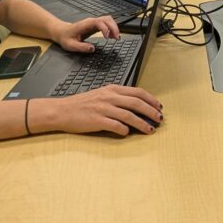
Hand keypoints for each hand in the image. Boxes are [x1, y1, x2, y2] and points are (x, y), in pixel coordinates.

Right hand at [47, 84, 162, 135]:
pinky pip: (115, 125)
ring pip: (129, 115)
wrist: (62, 110)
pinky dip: (124, 130)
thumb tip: (136, 107)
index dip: (151, 100)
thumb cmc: (82, 104)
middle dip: (151, 111)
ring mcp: (103, 108)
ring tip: (150, 129)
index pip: (137, 92)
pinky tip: (127, 133)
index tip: (159, 106)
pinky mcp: (97, 120)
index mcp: (112, 89)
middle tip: (160, 119)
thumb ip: (118, 98)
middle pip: (137, 103)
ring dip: (142, 123)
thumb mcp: (102, 95)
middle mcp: (109, 97)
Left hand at [54, 15, 119, 52]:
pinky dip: (112, 28)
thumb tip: (92, 48)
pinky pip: (107, 23)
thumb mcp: (71, 45)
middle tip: (116, 38)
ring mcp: (94, 22)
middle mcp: (91, 21)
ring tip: (116, 37)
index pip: (98, 22)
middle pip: (106, 19)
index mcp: (85, 24)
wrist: (62, 32)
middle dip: (113, 27)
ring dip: (114, 27)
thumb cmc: (66, 38)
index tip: (107, 37)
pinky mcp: (95, 25)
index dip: (105, 28)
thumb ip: (81, 47)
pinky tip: (113, 36)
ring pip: (108, 19)